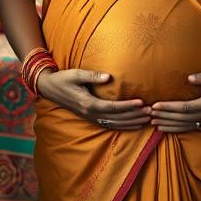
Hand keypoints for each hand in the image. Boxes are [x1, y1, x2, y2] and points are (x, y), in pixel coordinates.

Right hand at [36, 69, 150, 129]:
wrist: (50, 88)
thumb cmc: (63, 79)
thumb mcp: (76, 74)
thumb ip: (92, 76)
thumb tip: (109, 77)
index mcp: (88, 104)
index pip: (112, 107)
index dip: (127, 106)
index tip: (141, 103)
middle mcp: (91, 114)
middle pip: (117, 118)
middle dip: (134, 116)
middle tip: (151, 112)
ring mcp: (91, 118)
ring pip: (115, 124)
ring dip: (131, 122)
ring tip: (147, 119)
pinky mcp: (92, 118)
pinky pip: (110, 125)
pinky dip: (123, 126)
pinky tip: (134, 124)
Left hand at [150, 68, 200, 132]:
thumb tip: (189, 78)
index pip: (184, 108)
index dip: (169, 108)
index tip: (155, 105)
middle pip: (181, 118)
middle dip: (164, 117)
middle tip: (148, 114)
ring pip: (184, 126)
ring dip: (168, 125)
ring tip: (153, 123)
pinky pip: (190, 127)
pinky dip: (177, 129)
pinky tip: (167, 127)